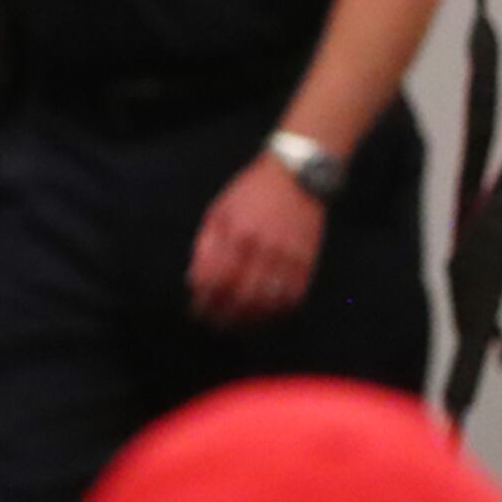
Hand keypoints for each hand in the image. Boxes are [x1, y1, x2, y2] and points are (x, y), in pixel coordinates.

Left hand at [188, 155, 325, 328]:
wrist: (297, 175)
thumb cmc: (251, 193)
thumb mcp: (219, 211)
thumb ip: (206, 246)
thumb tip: (194, 282)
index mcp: (236, 232)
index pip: (216, 278)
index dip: (205, 300)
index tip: (197, 311)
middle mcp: (262, 246)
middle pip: (242, 295)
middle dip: (225, 316)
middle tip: (215, 325)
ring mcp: (288, 255)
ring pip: (268, 301)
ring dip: (250, 320)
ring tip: (237, 326)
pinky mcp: (308, 260)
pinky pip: (293, 296)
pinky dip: (278, 312)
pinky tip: (265, 316)